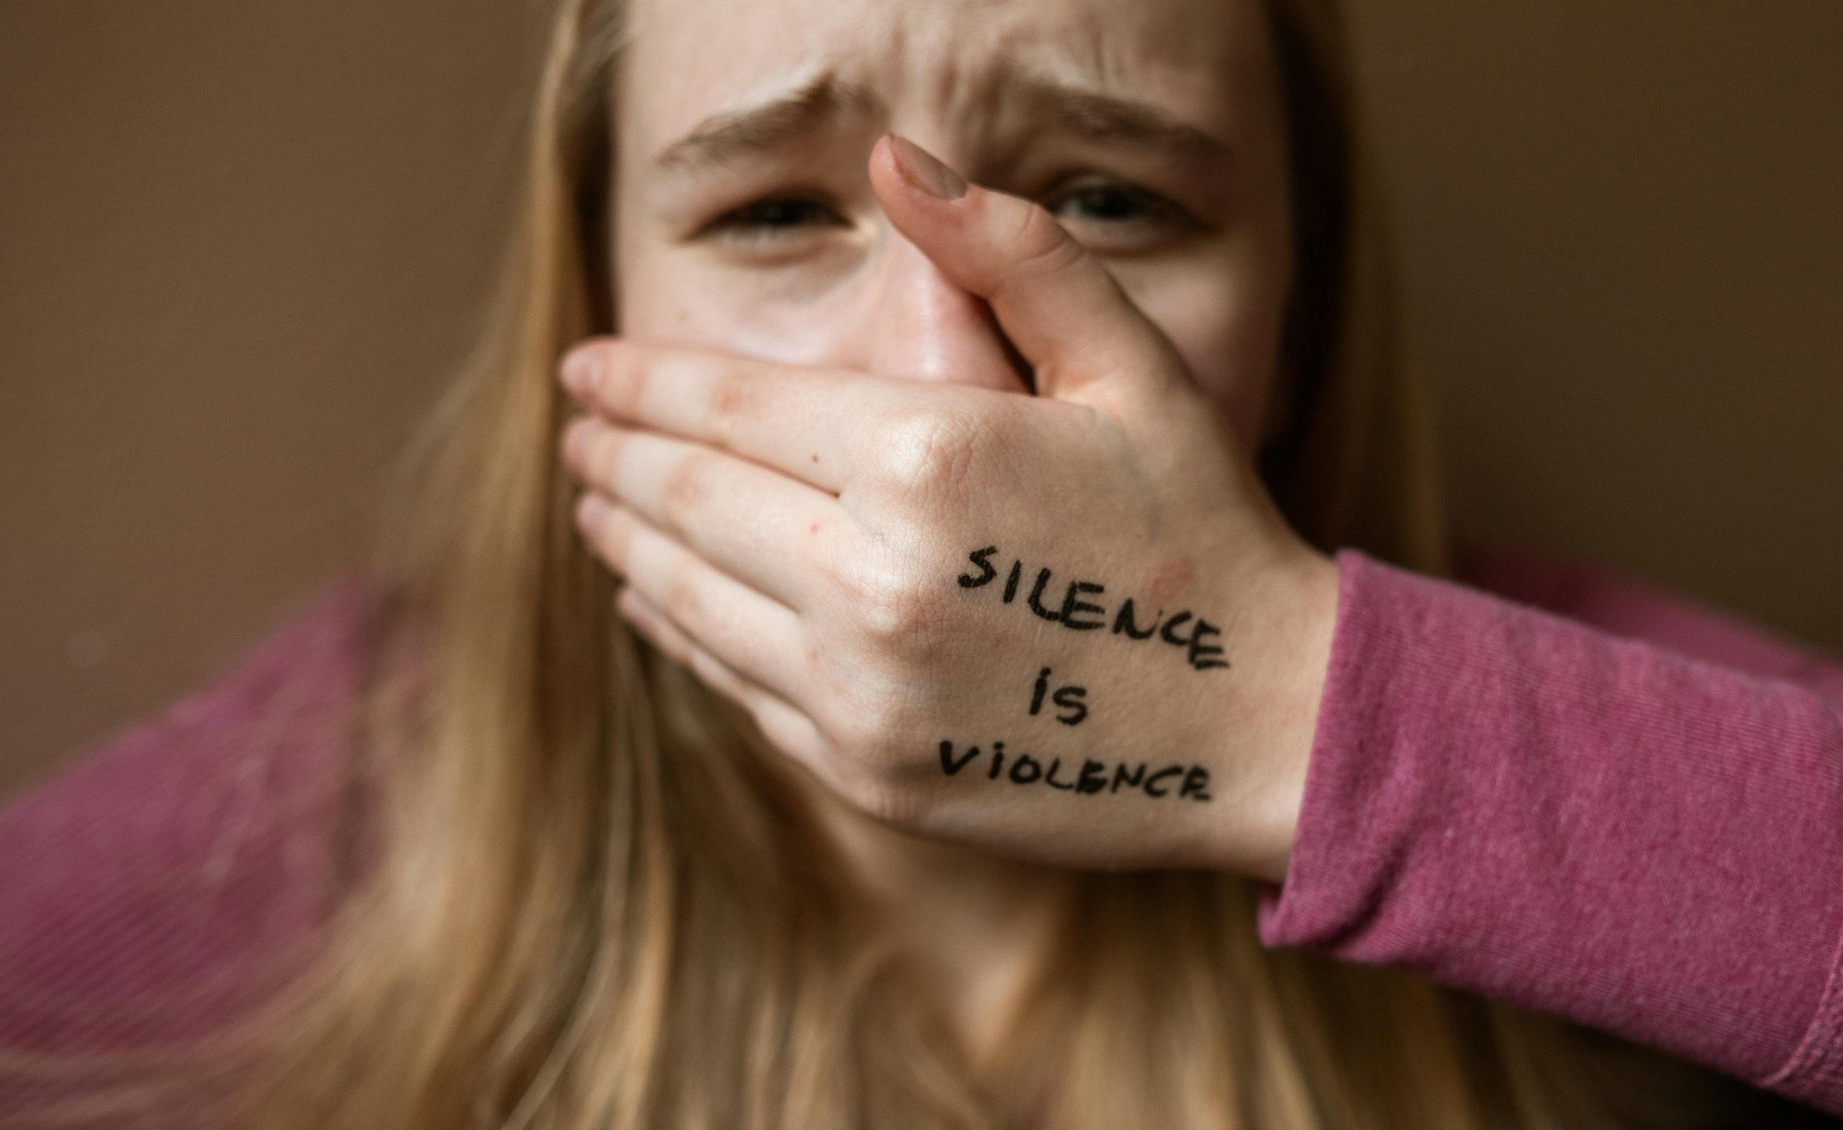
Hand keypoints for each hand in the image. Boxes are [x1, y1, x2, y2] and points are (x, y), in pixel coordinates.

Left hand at [557, 133, 1338, 881]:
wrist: (1265, 722)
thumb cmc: (1199, 526)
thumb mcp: (1127, 362)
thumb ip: (1007, 251)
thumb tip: (890, 160)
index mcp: (926, 456)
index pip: (726, 404)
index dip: (640, 381)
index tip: (584, 369)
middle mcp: (871, 578)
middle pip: (684, 502)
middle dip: (612, 460)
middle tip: (576, 435)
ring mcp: (860, 690)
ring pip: (689, 601)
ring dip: (626, 545)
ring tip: (595, 510)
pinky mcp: (866, 773)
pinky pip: (733, 688)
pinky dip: (679, 635)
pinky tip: (658, 606)